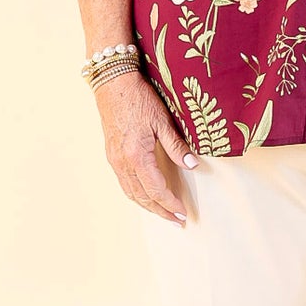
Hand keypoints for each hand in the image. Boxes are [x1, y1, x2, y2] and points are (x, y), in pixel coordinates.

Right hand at [94, 70, 197, 226]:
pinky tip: (145, 196)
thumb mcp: (162, 121)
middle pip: (142, 197)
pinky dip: (136, 195)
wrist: (113, 84)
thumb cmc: (138, 98)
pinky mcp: (112, 156)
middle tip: (176, 221)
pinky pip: (124, 183)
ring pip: (131, 193)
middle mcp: (122, 162)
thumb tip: (193, 165)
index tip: (183, 213)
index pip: (156, 189)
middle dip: (160, 211)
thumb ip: (177, 146)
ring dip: (148, 206)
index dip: (170, 204)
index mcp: (136, 156)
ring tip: (163, 213)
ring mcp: (114, 160)